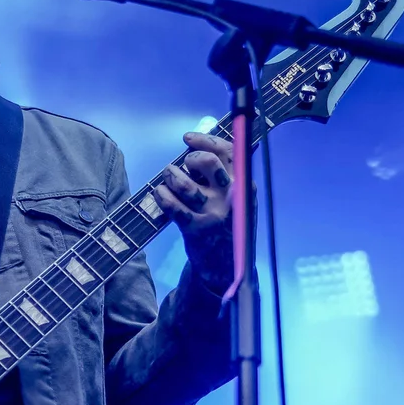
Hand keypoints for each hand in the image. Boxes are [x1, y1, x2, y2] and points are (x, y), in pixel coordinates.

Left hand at [150, 131, 242, 292]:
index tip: (187, 138)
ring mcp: (212, 213)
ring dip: (170, 175)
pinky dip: (162, 195)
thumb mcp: (238, 198)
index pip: (227, 151)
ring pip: (184, 182)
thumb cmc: (228, 225)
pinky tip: (160, 193)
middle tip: (183, 167)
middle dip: (189, 160)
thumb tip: (198, 146)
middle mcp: (230, 196)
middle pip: (206, 162)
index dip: (205, 140)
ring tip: (168, 178)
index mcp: (243, 184)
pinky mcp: (195, 229)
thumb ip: (225, 174)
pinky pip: (172, 205)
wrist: (227, 266)